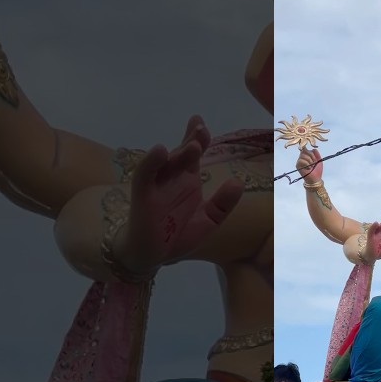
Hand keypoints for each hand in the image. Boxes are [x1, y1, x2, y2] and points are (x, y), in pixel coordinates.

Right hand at [118, 115, 243, 272]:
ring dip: (178, 152)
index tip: (204, 125)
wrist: (151, 255)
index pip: (193, 155)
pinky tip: (160, 151)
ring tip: (193, 143)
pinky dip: (151, 162)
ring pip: (166, 162)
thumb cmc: (177, 235)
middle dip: (191, 140)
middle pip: (181, 154)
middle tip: (201, 127)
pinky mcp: (142, 195)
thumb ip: (222, 204)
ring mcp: (156, 185)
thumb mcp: (208, 220)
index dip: (199, 139)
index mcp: (187, 180)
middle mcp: (172, 178)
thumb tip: (238, 183)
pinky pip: (145, 175)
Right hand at [296, 146, 322, 183]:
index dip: (307, 148)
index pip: (305, 148)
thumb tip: (313, 148)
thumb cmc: (317, 170)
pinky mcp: (297, 165)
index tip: (312, 153)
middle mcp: (302, 157)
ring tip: (312, 166)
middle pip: (305, 150)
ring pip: (303, 155)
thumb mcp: (319, 160)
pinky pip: (301, 160)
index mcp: (307, 155)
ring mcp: (299, 161)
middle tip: (314, 162)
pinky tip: (308, 168)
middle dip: (311, 156)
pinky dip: (306, 164)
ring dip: (310, 160)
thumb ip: (317, 154)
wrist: (315, 178)